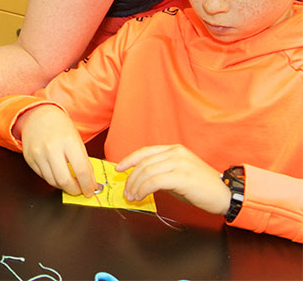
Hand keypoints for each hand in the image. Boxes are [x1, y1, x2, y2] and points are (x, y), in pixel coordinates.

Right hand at [18, 105, 97, 196]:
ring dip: (64, 186)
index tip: (90, 190)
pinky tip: (57, 173)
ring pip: (52, 181)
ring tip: (69, 182)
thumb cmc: (60, 127)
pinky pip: (43, 176)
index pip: (81, 171)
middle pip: (64, 180)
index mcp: (68, 141)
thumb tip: (90, 182)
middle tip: (80, 190)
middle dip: (75, 190)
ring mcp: (38, 154)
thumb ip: (84, 161)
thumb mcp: (77, 140)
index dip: (88, 185)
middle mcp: (51, 148)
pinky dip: (52, 179)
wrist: (37, 116)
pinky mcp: (29, 158)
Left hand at [116, 145, 230, 215]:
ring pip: (147, 172)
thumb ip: (161, 172)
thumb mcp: (179, 174)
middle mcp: (176, 153)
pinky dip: (143, 189)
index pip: (145, 152)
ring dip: (135, 186)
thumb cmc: (203, 187)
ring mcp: (180, 163)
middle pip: (144, 163)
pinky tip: (141, 196)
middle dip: (131, 178)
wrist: (226, 195)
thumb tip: (141, 179)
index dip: (129, 159)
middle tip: (126, 191)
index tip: (119, 168)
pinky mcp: (182, 176)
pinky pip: (154, 181)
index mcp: (175, 150)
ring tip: (132, 196)